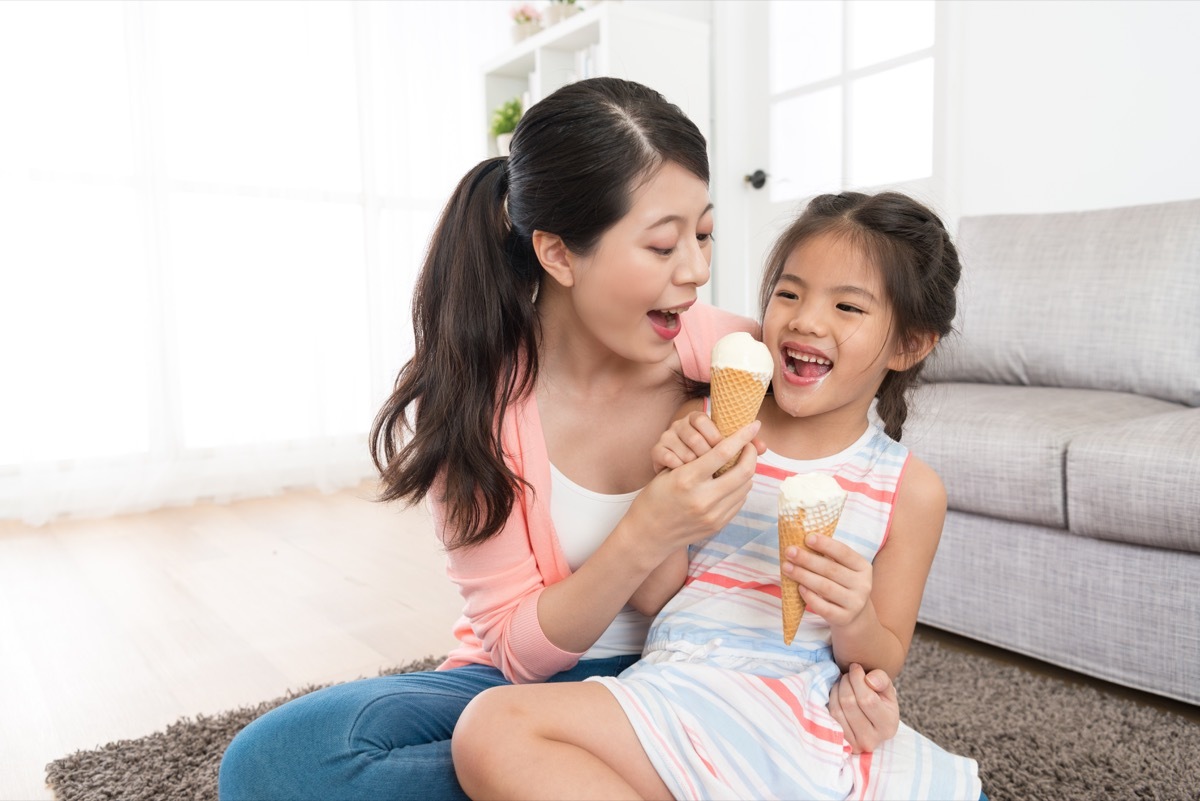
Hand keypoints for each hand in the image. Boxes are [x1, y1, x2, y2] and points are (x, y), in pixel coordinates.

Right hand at [629, 420, 760, 555]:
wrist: (649, 533)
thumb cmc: (656, 497)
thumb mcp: (670, 472)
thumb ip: (697, 460)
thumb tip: (727, 445)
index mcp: (687, 479)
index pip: (723, 452)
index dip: (742, 436)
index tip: (754, 425)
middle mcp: (703, 498)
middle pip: (743, 471)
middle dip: (751, 454)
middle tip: (750, 445)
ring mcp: (713, 515)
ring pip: (746, 486)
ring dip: (747, 471)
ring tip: (740, 462)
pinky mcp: (718, 525)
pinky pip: (740, 501)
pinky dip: (740, 487)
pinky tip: (732, 481)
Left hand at [783, 533, 872, 628]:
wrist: (854, 615)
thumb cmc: (841, 584)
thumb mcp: (842, 569)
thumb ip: (827, 557)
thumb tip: (800, 543)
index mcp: (863, 567)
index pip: (844, 552)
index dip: (826, 544)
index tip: (807, 537)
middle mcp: (863, 585)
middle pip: (831, 570)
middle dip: (807, 559)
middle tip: (789, 552)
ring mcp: (855, 603)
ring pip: (825, 587)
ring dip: (803, 576)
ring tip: (787, 567)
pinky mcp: (844, 618)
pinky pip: (823, 607)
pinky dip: (809, 597)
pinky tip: (799, 588)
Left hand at [827, 663, 898, 752]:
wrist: (873, 723)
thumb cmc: (881, 702)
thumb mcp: (887, 690)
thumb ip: (882, 680)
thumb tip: (869, 679)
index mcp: (888, 725)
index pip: (867, 699)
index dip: (857, 679)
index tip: (855, 667)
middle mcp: (871, 739)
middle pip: (849, 703)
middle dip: (846, 682)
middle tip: (848, 674)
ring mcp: (855, 744)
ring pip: (838, 709)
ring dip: (837, 689)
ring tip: (843, 681)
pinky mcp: (842, 742)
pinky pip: (831, 716)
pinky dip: (831, 699)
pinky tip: (837, 692)